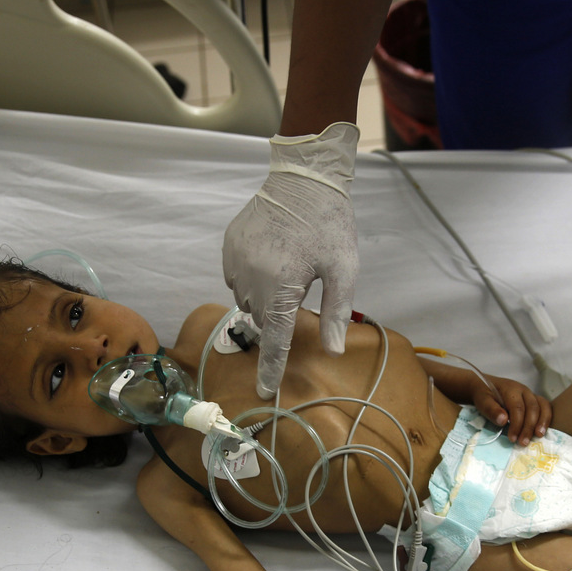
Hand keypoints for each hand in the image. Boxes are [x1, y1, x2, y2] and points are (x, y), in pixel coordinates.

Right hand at [223, 122, 360, 398]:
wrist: (302, 177)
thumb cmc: (329, 223)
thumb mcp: (343, 269)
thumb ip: (336, 311)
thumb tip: (332, 351)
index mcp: (281, 285)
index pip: (274, 339)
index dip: (271, 368)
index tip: (265, 393)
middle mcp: (250, 276)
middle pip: (262, 319)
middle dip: (278, 316)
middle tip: (300, 288)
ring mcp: (235, 260)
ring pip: (246, 299)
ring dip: (264, 297)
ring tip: (286, 270)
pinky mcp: (228, 245)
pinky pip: (236, 277)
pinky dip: (252, 278)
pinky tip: (271, 259)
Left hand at [473, 375, 550, 446]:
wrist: (484, 384)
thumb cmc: (483, 394)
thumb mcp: (482, 401)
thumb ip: (491, 410)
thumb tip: (503, 421)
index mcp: (511, 389)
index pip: (518, 407)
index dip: (517, 424)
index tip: (512, 438)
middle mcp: (524, 390)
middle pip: (532, 408)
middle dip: (529, 427)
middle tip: (523, 442)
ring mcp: (530, 394)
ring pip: (543, 406)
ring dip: (542, 422)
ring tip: (539, 436)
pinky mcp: (533, 400)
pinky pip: (545, 407)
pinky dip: (546, 418)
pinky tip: (542, 430)